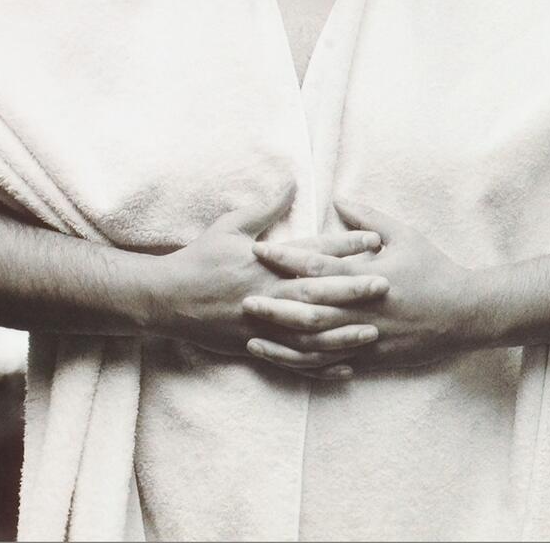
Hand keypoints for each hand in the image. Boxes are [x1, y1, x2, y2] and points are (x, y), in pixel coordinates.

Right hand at [150, 189, 387, 372]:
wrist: (163, 300)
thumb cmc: (199, 259)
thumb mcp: (231, 226)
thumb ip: (265, 207)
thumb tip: (291, 182)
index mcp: (265, 263)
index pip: (312, 252)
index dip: (345, 246)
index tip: (374, 242)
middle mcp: (267, 294)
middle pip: (317, 292)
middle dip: (352, 290)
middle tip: (386, 285)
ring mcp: (262, 324)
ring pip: (309, 333)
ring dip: (342, 333)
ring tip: (372, 332)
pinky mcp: (255, 346)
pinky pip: (292, 360)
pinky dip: (319, 366)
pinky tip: (345, 368)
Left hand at [244, 199, 484, 375]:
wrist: (464, 312)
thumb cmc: (435, 269)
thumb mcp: (406, 235)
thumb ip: (369, 219)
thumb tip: (339, 199)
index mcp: (368, 275)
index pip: (319, 266)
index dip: (287, 258)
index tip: (260, 250)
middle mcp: (362, 308)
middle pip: (309, 308)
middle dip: (274, 303)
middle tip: (241, 298)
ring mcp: (365, 336)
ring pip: (315, 342)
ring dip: (282, 339)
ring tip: (252, 335)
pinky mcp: (370, 356)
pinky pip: (330, 363)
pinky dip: (304, 364)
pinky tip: (284, 360)